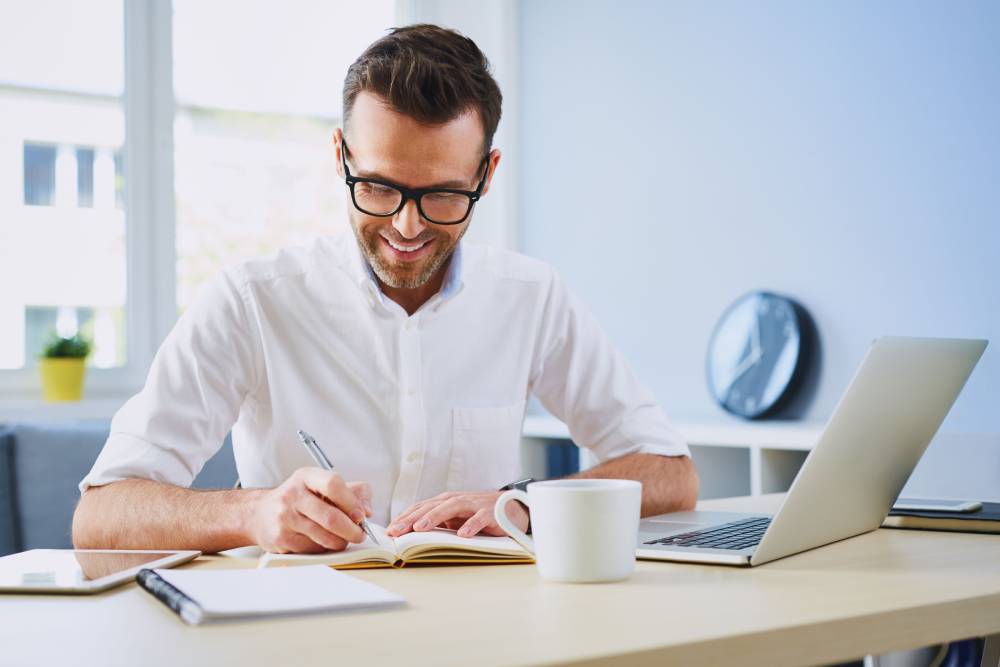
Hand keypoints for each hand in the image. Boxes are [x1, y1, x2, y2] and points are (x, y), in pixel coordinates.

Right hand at [247, 467, 372, 553]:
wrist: (259, 514)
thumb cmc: (299, 499)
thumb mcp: (322, 485)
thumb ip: (352, 492)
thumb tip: (367, 511)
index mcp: (306, 477)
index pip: (332, 484)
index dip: (351, 502)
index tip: (361, 515)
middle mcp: (293, 495)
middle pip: (330, 516)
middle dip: (351, 530)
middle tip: (360, 534)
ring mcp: (284, 517)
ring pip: (323, 536)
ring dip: (340, 541)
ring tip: (343, 539)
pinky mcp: (280, 538)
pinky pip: (312, 548)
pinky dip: (323, 548)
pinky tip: (322, 542)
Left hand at [386, 490, 528, 537]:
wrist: (511, 507)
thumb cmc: (478, 514)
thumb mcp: (455, 518)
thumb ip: (437, 523)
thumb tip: (410, 534)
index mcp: (445, 502)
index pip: (421, 508)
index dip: (404, 518)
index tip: (389, 531)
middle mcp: (456, 500)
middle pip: (430, 507)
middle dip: (411, 518)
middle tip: (396, 531)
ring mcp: (473, 505)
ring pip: (451, 507)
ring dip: (434, 517)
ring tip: (421, 528)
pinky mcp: (490, 513)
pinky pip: (479, 518)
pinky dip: (471, 525)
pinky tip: (462, 534)